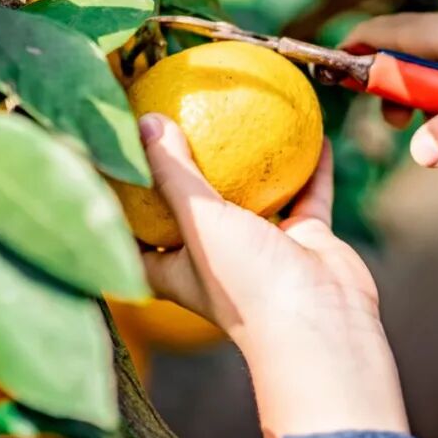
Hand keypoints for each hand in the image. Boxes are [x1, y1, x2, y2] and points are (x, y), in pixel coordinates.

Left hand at [136, 113, 408, 437]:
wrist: (322, 323)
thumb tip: (144, 120)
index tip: (114, 159)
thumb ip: (172, 172)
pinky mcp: (304, 239)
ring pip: (254, 195)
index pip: (137, 232)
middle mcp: (217, 257)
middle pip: (193, 207)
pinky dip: (310, 166)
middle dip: (186, 170)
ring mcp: (263, 248)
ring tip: (244, 114)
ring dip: (251, 161)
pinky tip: (313, 129)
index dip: (121, 202)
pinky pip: (307, 193)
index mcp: (178, 267)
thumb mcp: (197, 221)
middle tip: (178, 119)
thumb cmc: (247, 282)